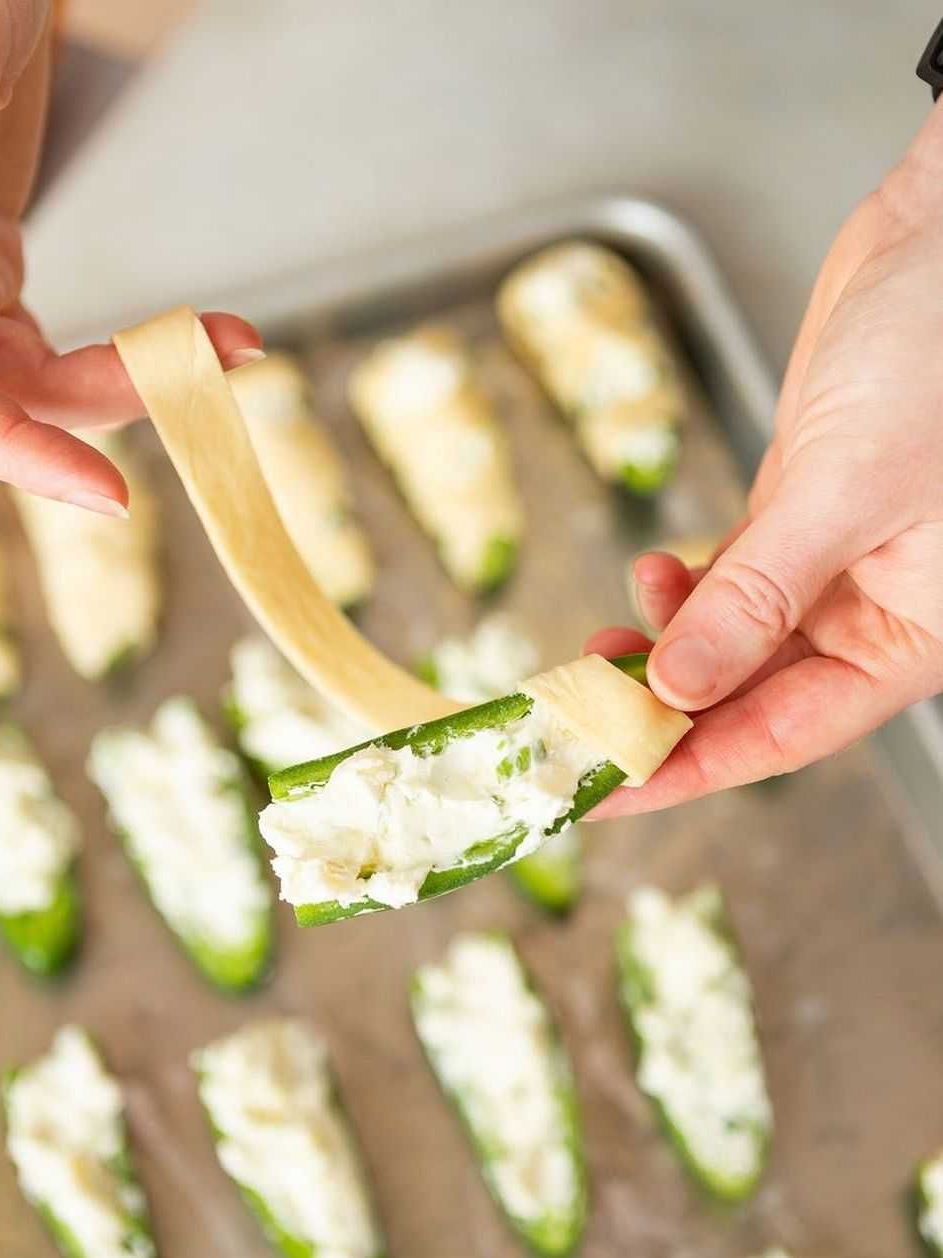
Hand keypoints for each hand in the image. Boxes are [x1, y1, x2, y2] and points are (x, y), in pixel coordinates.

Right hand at [0, 1, 262, 515]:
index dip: (16, 449)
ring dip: (143, 378)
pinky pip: (63, 368)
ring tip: (233, 339)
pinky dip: (136, 361)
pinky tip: (206, 338)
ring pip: (42, 393)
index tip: (108, 495)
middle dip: (115, 398)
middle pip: (1, 404)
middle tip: (218, 358)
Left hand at [589, 102, 942, 815]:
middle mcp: (873, 614)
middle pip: (750, 698)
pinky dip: (681, 591)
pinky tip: (645, 579)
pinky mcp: (799, 514)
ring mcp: (831, 565)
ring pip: (731, 642)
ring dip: (660, 652)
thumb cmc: (940, 355)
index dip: (690, 769)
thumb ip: (756, 597)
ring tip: (597, 649)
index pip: (784, 733)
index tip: (607, 793)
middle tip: (574, 727)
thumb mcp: (845, 492)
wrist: (942, 240)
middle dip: (660, 714)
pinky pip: (728, 582)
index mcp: (911, 638)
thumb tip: (677, 687)